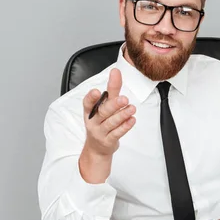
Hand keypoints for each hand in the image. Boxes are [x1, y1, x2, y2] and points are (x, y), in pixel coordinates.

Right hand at [79, 68, 135, 182]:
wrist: (97, 148)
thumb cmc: (101, 122)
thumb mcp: (104, 106)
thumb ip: (112, 89)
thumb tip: (116, 71)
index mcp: (90, 111)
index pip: (87, 103)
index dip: (91, 97)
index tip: (96, 91)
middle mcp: (93, 121)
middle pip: (102, 112)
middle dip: (113, 105)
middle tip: (124, 99)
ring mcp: (100, 132)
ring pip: (111, 123)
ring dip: (122, 115)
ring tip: (132, 108)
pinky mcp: (108, 141)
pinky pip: (116, 134)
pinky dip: (125, 127)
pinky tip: (132, 120)